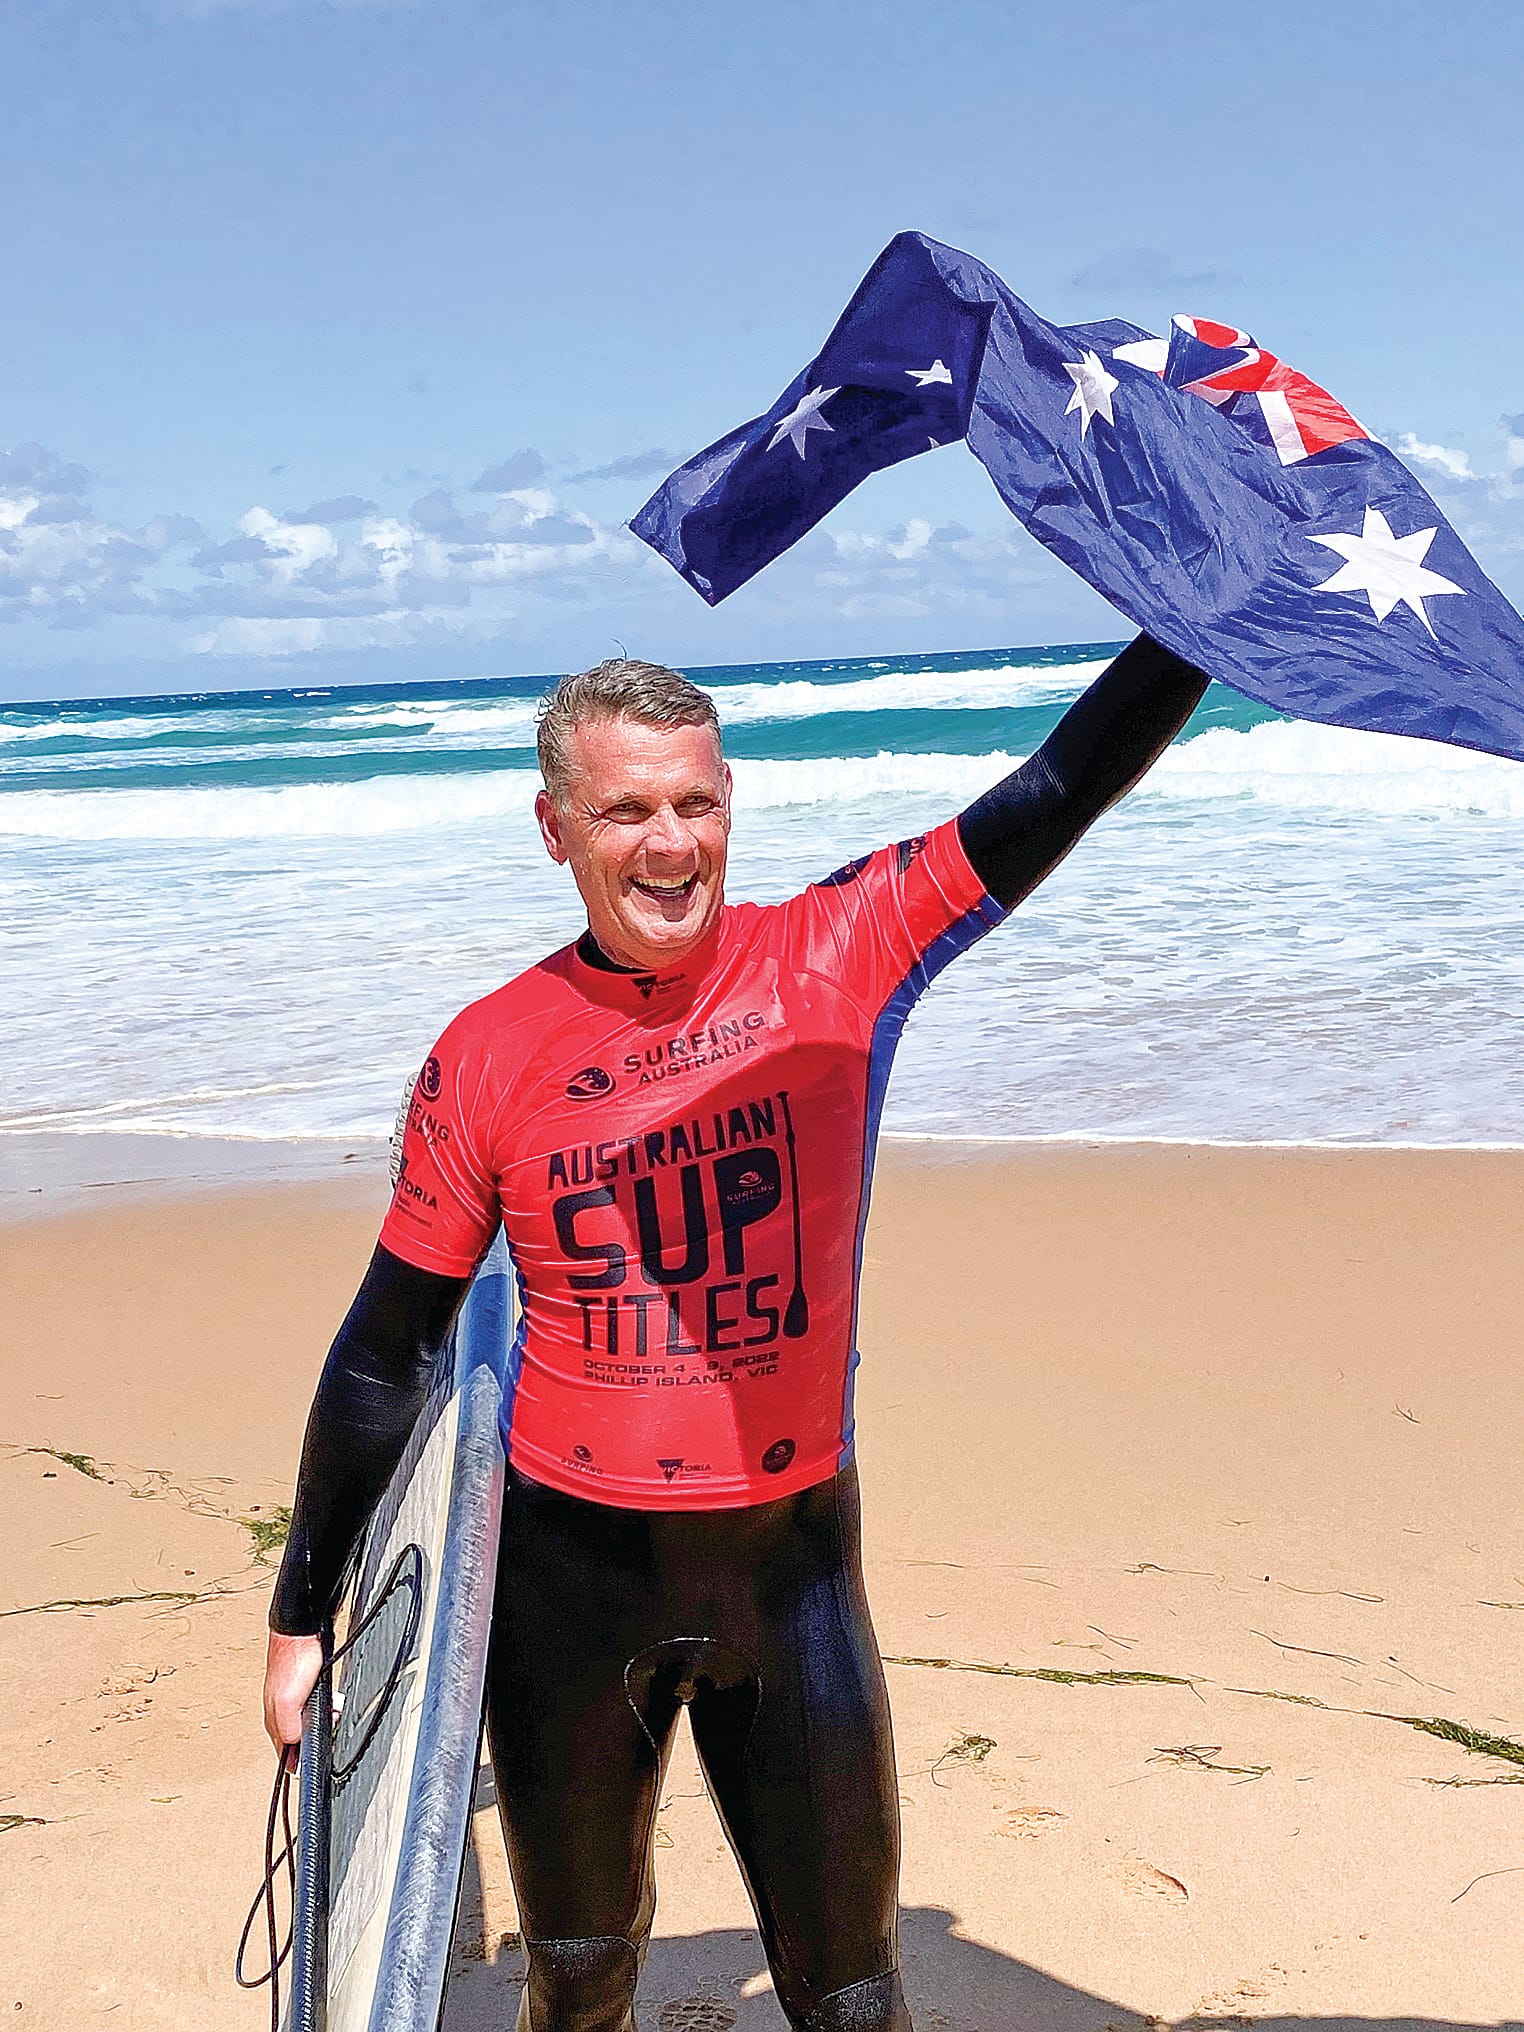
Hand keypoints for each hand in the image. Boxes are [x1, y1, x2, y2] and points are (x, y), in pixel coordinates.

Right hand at [263, 1629, 324, 1765]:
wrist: (302, 1632)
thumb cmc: (292, 1661)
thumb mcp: (287, 1703)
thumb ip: (289, 1729)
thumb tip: (297, 1742)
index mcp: (274, 1721)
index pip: (285, 1755)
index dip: (301, 1763)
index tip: (316, 1767)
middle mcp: (282, 1713)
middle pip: (301, 1740)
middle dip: (318, 1737)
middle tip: (330, 1727)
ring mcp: (294, 1700)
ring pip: (311, 1723)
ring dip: (326, 1721)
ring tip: (333, 1711)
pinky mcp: (306, 1688)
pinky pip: (319, 1707)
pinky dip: (328, 1707)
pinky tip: (333, 1702)